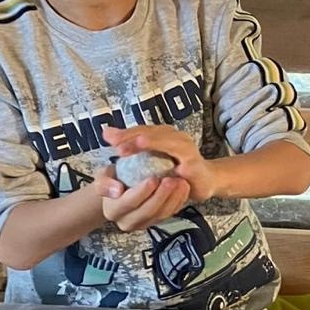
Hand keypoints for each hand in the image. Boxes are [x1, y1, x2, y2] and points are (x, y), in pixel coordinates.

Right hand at [94, 165, 190, 231]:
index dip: (142, 192)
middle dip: (162, 196)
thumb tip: (117, 190)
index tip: (153, 179)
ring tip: (181, 183)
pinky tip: (184, 189)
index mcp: (113, 210)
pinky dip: (178, 202)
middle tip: (172, 180)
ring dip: (174, 199)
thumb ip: (104, 182)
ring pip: (161, 214)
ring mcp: (143, 224)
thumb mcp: (103, 176)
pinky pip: (169, 214)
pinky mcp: (156, 222)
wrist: (118, 191)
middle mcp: (127, 222)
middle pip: (148, 211)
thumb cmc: (112, 180)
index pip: (129, 203)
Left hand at [103, 125, 217, 202]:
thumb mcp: (150, 156)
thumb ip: (130, 144)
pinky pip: (190, 166)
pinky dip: (184, 166)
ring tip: (140, 142)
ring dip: (157, 142)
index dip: (126, 133)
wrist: (203, 180)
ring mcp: (188, 151)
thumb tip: (106, 132)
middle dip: (137, 136)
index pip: (142, 130)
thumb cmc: (174, 167)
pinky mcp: (197, 167)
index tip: (107, 138)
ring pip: (173, 144)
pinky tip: (177, 169)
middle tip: (118, 143)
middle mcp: (176, 137)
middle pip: (155, 133)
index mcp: (163, 134)